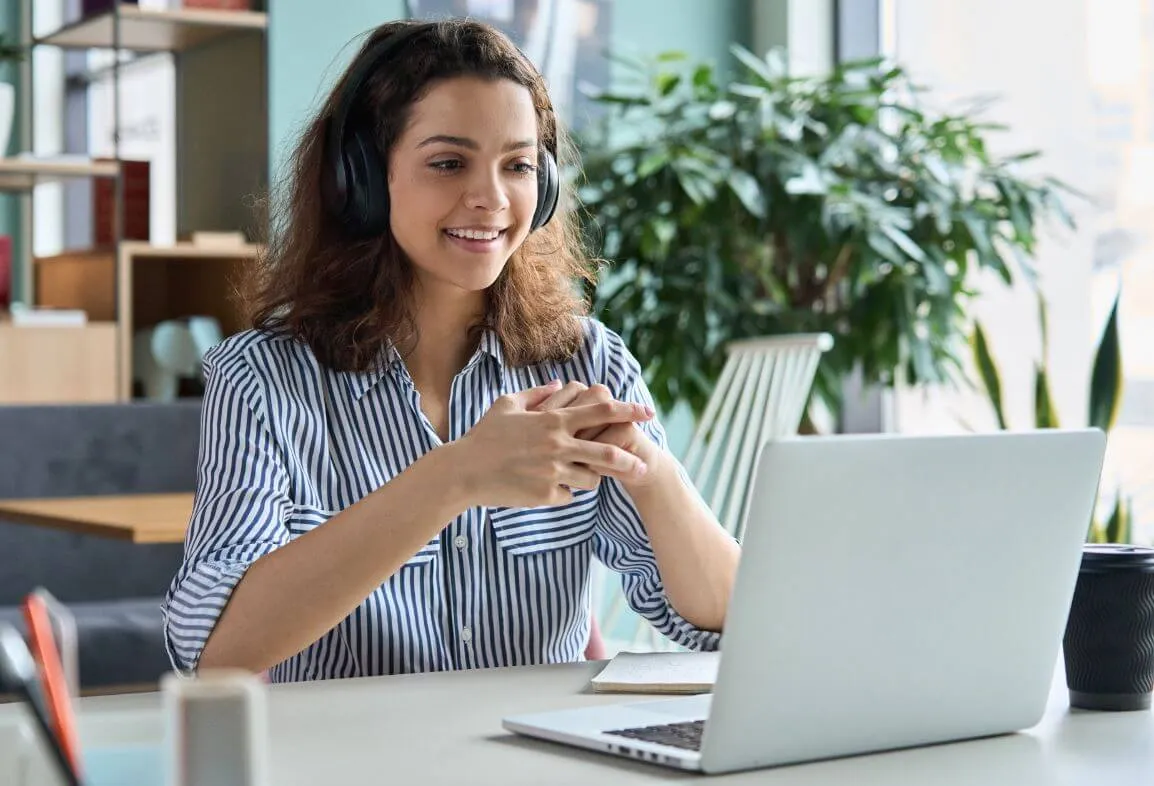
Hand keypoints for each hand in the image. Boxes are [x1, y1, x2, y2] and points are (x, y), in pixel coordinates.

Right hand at [452, 380, 653, 507]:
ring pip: (592, 480)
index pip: (600, 411)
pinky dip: (563, 493)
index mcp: (552, 421)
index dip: (628, 411)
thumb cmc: (485, 436)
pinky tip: (547, 489)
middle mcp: (557, 445)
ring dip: (591, 479)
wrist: (464, 472)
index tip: (647, 413)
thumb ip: (536, 394)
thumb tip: (559, 384)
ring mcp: (553, 472)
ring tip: (580, 477)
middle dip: (630, 458)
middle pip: (608, 452)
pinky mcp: (546, 495)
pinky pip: (568, 496)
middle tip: (643, 464)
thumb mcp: (507, 405)